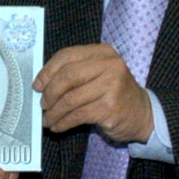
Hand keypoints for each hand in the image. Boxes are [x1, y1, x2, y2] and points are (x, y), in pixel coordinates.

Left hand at [35, 44, 154, 143]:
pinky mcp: (110, 107)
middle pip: (67, 76)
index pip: (67, 56)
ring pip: (71, 98)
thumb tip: (41, 84)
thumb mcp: (97, 74)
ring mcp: (112, 85)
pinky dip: (63, 122)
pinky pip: (77, 115)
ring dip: (54, 112)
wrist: (140, 113)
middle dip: (50, 93)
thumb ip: (74, 72)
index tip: (37, 86)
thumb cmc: (113, 93)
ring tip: (47, 120)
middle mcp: (110, 65)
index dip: (47, 71)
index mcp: (103, 52)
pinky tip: (57, 126)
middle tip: (43, 105)